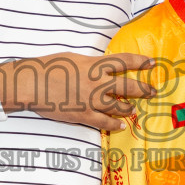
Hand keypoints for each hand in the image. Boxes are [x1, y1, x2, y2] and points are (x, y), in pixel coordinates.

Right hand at [0, 52, 155, 131]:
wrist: (32, 84)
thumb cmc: (48, 67)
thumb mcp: (73, 58)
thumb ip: (90, 64)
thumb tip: (100, 67)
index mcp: (95, 65)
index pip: (124, 61)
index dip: (140, 62)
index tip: (152, 63)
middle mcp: (97, 82)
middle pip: (128, 86)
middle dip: (143, 89)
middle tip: (152, 92)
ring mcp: (92, 100)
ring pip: (119, 106)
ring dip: (128, 108)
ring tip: (133, 110)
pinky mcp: (83, 114)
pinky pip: (104, 122)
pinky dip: (114, 125)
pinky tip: (121, 126)